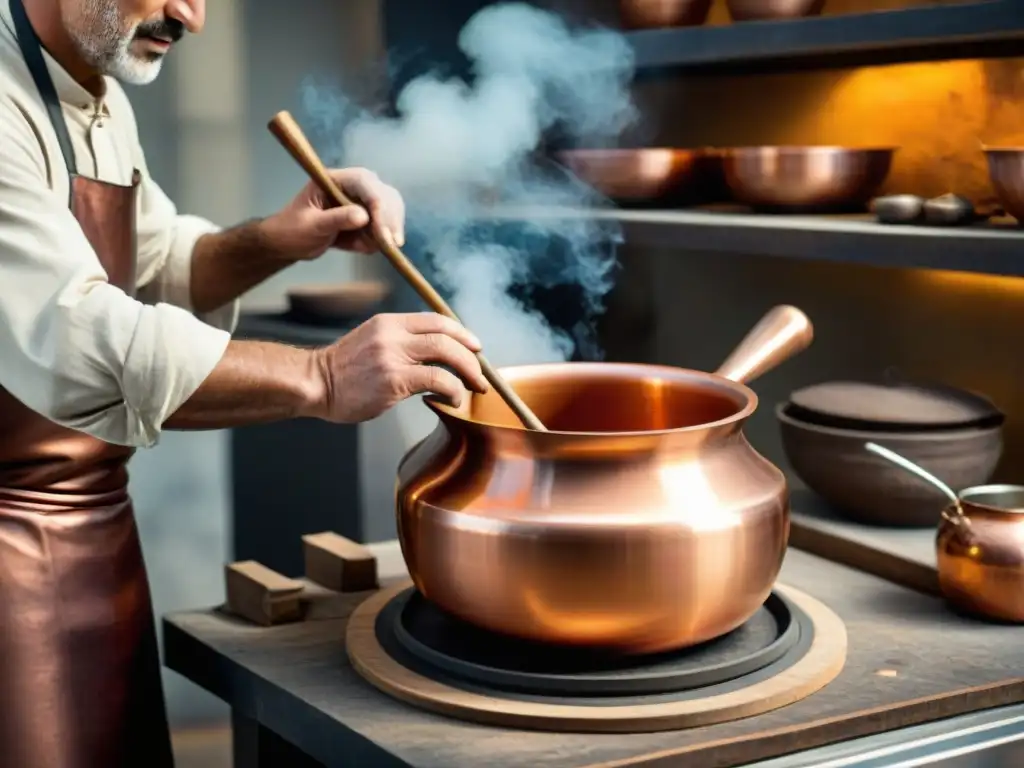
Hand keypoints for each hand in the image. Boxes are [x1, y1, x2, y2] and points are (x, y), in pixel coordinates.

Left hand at [260, 167, 405, 260]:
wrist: (288, 243)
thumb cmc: (292, 230)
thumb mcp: (311, 225)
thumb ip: (336, 219)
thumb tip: (363, 217)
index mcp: (336, 179)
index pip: (366, 184)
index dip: (380, 206)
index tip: (384, 233)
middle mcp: (353, 186)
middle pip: (385, 195)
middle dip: (390, 220)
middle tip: (391, 246)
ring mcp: (362, 200)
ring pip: (391, 210)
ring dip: (386, 232)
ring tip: (364, 248)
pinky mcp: (367, 216)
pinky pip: (384, 226)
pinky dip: (378, 240)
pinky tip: (359, 247)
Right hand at [311, 313, 489, 423]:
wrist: (314, 383)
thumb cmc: (343, 371)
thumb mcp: (372, 342)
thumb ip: (401, 344)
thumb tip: (435, 358)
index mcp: (389, 322)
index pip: (436, 320)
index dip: (461, 333)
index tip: (475, 347)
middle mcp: (392, 334)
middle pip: (446, 335)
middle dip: (471, 355)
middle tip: (480, 373)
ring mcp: (393, 356)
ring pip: (446, 353)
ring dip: (468, 371)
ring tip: (474, 387)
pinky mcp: (394, 380)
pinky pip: (437, 380)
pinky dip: (452, 390)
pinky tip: (452, 400)